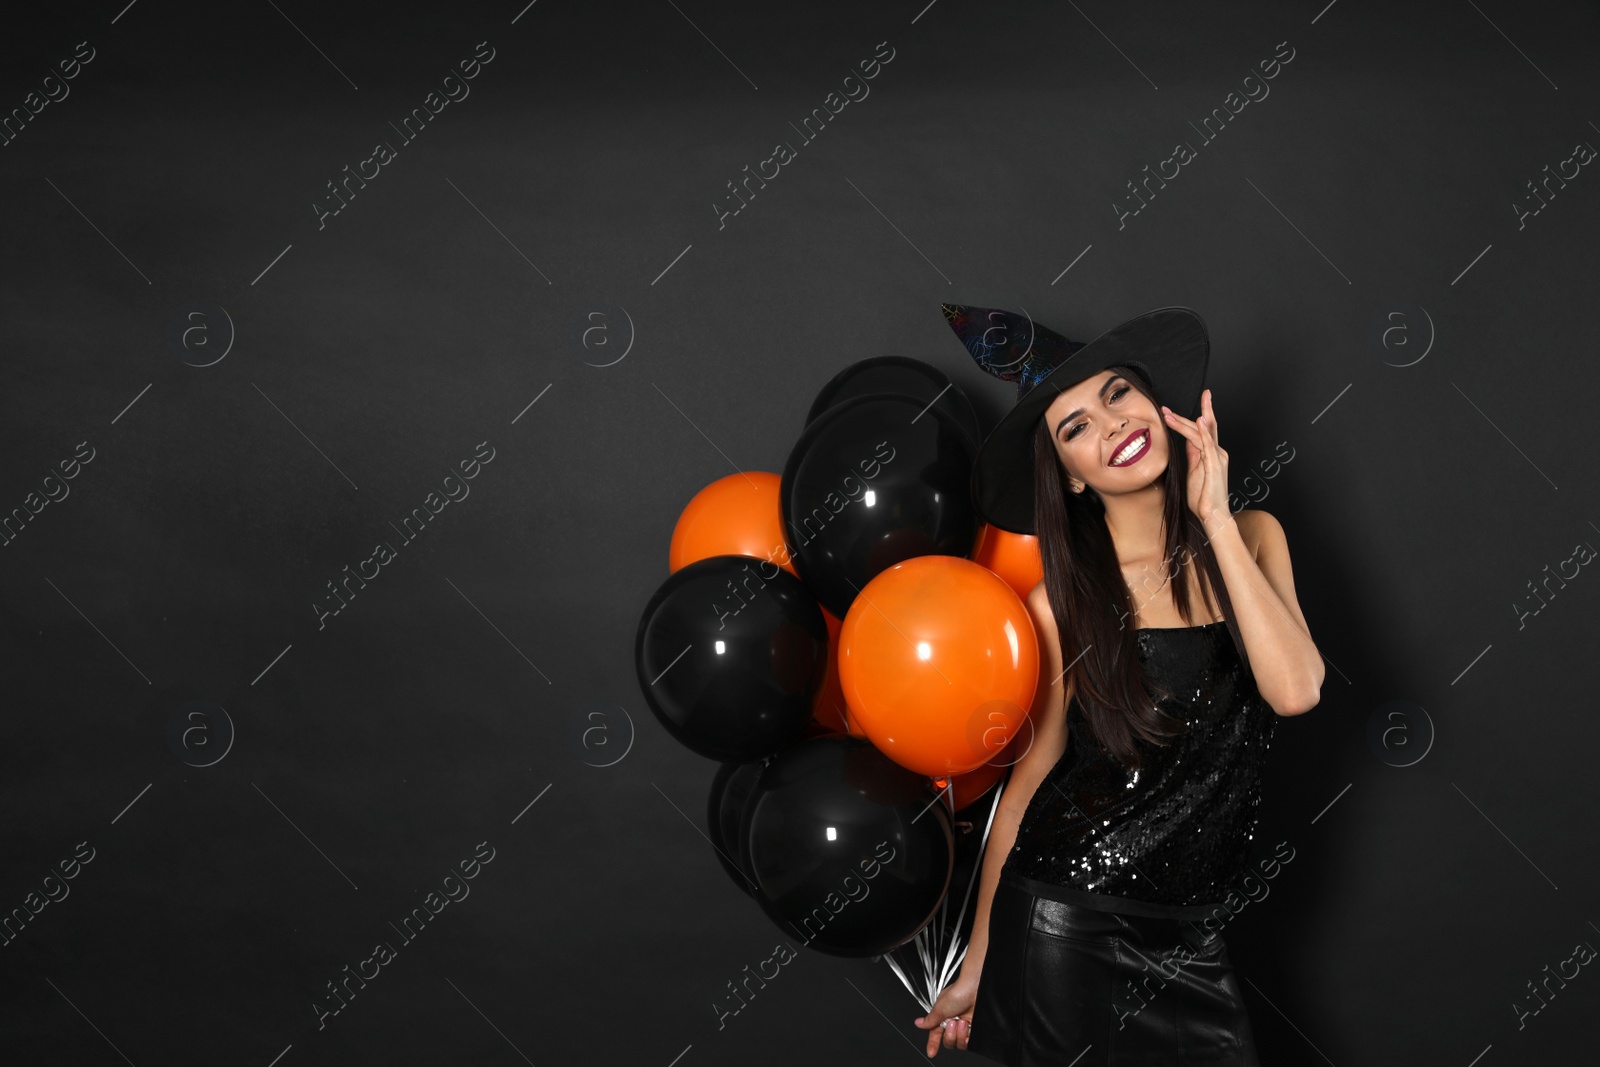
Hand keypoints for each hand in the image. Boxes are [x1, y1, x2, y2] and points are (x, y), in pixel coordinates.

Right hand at [914, 972, 978, 1056]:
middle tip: (952, 1023)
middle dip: (949, 1035)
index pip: (935, 1034)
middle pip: (948, 1042)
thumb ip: (930, 1019)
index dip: (933, 1043)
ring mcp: (964, 1026)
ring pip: (958, 1044)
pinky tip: (967, 1026)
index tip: (931, 1052)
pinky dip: (966, 1037)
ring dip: (959, 1034)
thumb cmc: (958, 991)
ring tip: (961, 1022)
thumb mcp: (940, 1007)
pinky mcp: (974, 1028)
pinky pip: (969, 1042)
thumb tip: (918, 1023)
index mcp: (942, 1017)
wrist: (975, 987)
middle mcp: (953, 1022)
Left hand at [1161, 389, 1229, 531]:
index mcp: (1211, 453)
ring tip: (1169, 414)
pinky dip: (1204, 432)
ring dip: (1184, 423)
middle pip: (1201, 427)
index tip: (1170, 411)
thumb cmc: (1203, 496)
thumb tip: (1187, 440)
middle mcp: (1217, 452)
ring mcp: (1217, 457)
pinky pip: (1209, 445)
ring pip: (1200, 433)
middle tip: (1165, 408)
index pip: (1199, 430)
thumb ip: (1193, 454)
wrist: (1213, 514)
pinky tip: (1199, 420)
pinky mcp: (1215, 465)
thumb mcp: (1194, 471)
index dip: (1186, 419)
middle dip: (1183, 416)